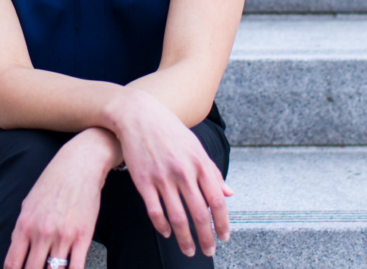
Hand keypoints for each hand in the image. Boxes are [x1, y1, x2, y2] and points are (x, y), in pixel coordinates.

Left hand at [4, 128, 118, 268]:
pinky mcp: (83, 236)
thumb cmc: (53, 181)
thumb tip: (16, 251)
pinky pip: (76, 268)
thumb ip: (21, 229)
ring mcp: (63, 236)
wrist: (80, 164)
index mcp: (25, 225)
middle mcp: (42, 233)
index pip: (12, 264)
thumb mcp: (29, 202)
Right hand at [107, 88, 232, 257]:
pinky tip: (167, 233)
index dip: (223, 223)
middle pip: (200, 213)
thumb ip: (211, 170)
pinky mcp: (143, 180)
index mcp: (199, 162)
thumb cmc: (168, 129)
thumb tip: (229, 193)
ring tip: (189, 251)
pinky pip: (155, 211)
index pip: (217, 200)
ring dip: (185, 239)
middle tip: (208, 251)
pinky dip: (162, 226)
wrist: (137, 114)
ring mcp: (162, 177)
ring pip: (178, 218)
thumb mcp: (195, 145)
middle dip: (206, 238)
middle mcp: (183, 171)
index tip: (224, 237)